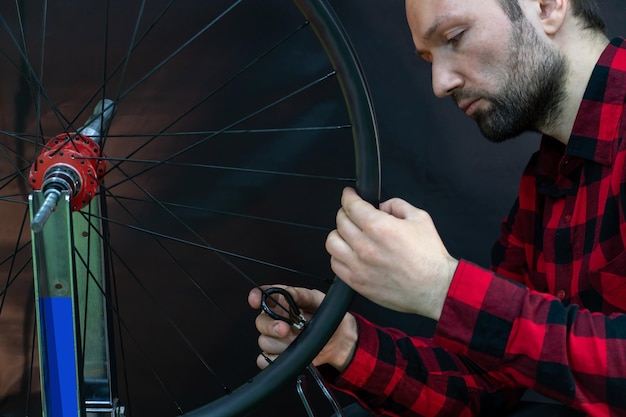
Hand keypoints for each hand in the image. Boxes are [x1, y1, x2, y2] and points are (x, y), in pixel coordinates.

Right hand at [248, 285, 357, 370]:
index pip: (263, 297)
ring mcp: (275, 339)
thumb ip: (301, 295)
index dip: (256, 298)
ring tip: (298, 341)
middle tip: (286, 329)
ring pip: (264, 342)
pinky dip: (275, 359)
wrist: (339, 341)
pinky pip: (265, 360)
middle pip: (260, 322)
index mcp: (283, 302)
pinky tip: (289, 354)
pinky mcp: (276, 356)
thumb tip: (288, 292)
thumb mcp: (318, 300)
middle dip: (272, 327)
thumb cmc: (328, 318)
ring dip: (282, 344)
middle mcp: (276, 319)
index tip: (256, 300)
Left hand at [325, 187, 458, 319]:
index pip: (351, 206)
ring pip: (332, 242)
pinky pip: (335, 264)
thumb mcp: (420, 218)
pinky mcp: (357, 282)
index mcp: (380, 227)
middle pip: (340, 222)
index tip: (349, 195)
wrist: (436, 288)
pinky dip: (339, 255)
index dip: (348, 196)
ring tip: (350, 234)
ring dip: (339, 234)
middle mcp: (365, 246)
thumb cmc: (430, 256)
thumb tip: (381, 207)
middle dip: (346, 213)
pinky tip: (349, 253)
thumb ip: (396, 205)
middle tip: (353, 214)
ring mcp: (358, 266)